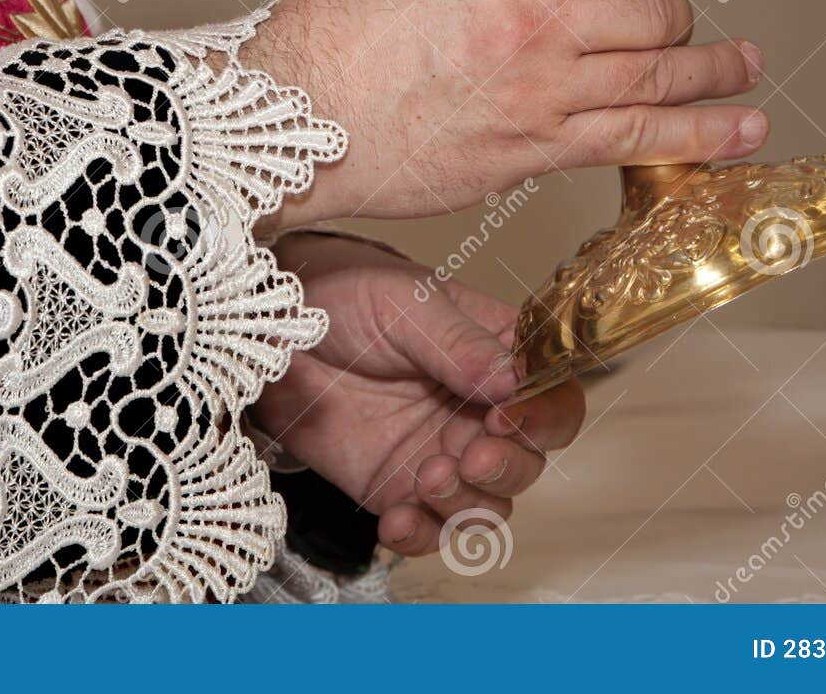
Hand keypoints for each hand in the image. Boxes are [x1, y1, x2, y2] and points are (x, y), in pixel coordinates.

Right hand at [243, 0, 766, 228]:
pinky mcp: (533, 154)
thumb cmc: (329, 36)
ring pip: (661, 78)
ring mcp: (542, 94)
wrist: (292, 121)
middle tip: (671, 25)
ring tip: (751, 69)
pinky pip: (637, 141)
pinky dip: (701, 137)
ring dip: (717, 73)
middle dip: (670, 16)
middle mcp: (539, 22)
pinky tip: (741, 131)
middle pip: (652, 11)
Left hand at [253, 232, 586, 554]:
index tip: (508, 418)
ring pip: (488, 505)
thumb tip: (511, 382)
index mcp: (497, 355)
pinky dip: (421, 535)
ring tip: (425, 477)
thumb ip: (457, 343)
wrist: (271, 327)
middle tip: (469, 453)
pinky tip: (396, 520)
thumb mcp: (404, 301)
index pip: (553, 395)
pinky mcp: (395, 488)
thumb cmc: (342, 291)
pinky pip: (427, 530)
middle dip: (507, 466)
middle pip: (529, 461)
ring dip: (466, 504)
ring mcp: (439, 453)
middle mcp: (477, 410)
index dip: (544, 416)